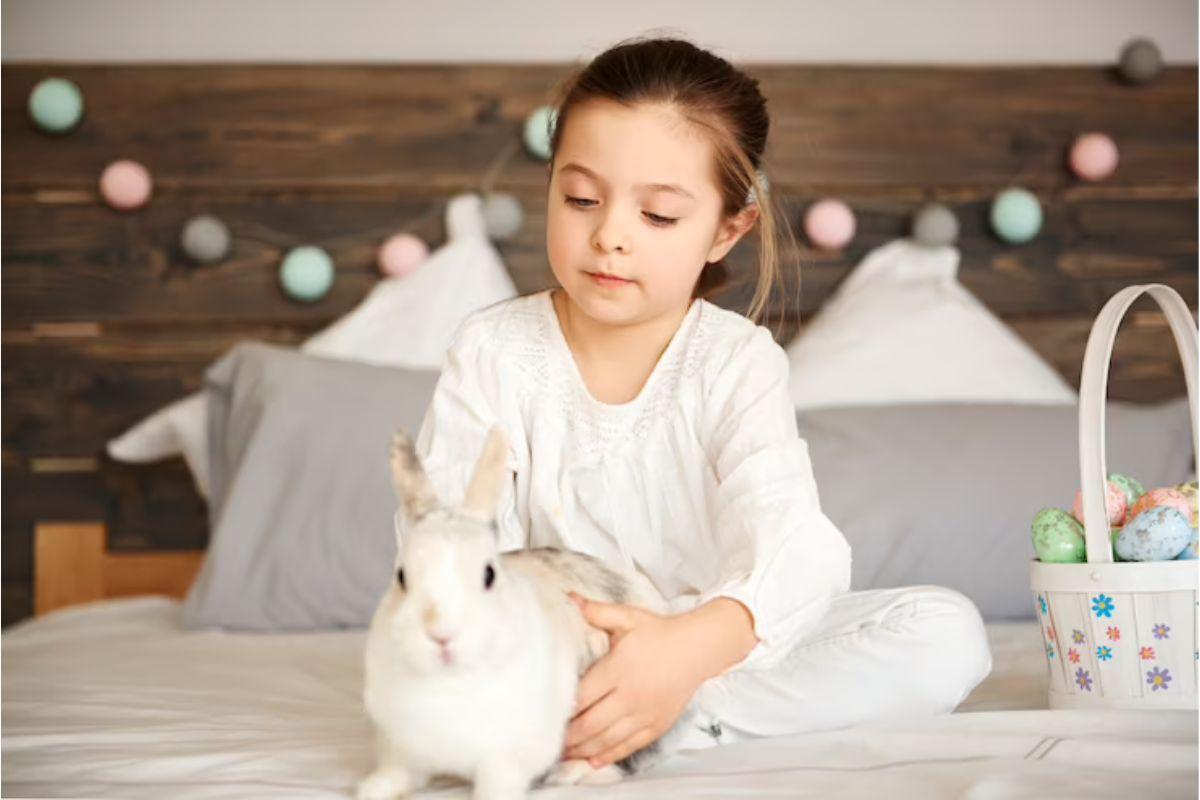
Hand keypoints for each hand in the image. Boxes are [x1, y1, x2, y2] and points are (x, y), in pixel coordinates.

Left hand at [561, 593, 706, 768]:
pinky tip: (593, 761)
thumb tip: (569, 598)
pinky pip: (629, 746)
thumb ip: (597, 611)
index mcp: (619, 668)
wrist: (699, 648)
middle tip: (547, 741)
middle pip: (591, 724)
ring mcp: (645, 714)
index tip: (544, 714)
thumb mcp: (628, 617)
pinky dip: (609, 756)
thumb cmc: (660, 632)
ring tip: (564, 754)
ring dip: (583, 750)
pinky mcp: (657, 725)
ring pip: (607, 740)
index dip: (562, 709)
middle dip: (568, 736)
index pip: (583, 696)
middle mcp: (631, 695)